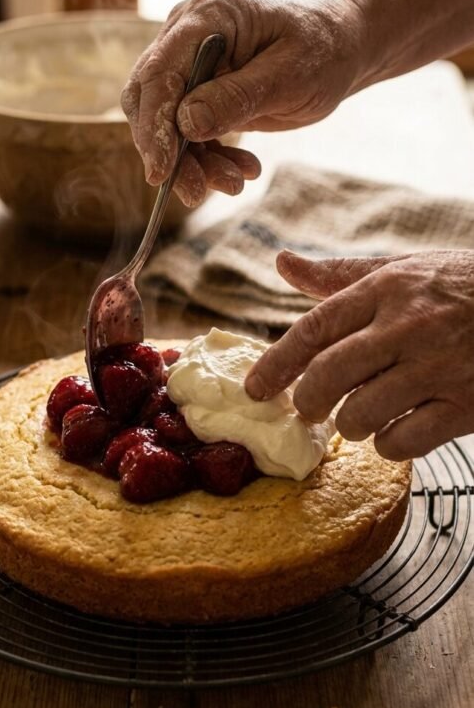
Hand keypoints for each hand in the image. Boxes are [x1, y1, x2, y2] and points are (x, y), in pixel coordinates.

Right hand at [121, 0, 363, 205]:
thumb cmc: (322, 49)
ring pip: (165, 123)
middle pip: (149, 99)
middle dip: (169, 152)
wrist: (338, 48)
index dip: (154, 125)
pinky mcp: (197, 90)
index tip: (160, 172)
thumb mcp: (290, 75)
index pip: (160, 72)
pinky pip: (186, 133)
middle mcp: (186, 34)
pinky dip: (208, 158)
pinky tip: (241, 170)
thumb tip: (185, 123)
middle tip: (196, 192)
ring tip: (235, 182)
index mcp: (207, 15)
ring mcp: (188, 63)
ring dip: (193, 162)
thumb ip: (237, 96)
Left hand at [244, 249, 473, 459]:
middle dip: (307, 402)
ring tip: (360, 416)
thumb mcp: (403, 270)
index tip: (254, 390)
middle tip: (309, 409)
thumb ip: (341, 275)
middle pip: (328, 377)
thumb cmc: (460, 288)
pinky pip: (402, 442)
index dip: (276, 364)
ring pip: (361, 415)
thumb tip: (283, 263)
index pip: (314, 329)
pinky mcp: (466, 405)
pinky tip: (395, 431)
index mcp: (386, 290)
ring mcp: (438, 368)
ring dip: (350, 425)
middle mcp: (408, 327)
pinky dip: (388, 444)